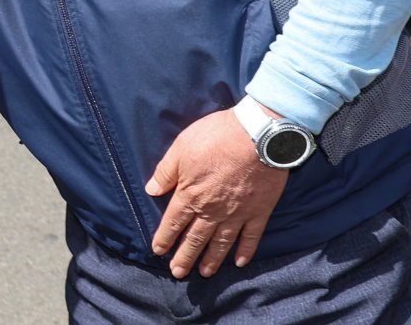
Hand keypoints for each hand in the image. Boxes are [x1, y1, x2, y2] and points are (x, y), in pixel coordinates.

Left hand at [146, 107, 289, 277]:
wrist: (258, 136)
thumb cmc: (216, 137)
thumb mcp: (181, 148)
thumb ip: (166, 172)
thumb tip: (151, 190)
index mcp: (190, 195)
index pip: (173, 222)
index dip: (165, 238)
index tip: (158, 252)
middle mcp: (212, 210)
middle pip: (195, 238)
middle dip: (185, 257)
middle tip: (178, 273)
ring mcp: (237, 213)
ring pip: (222, 243)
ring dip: (212, 259)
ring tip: (205, 273)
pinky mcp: (259, 211)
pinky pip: (251, 237)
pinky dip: (246, 251)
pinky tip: (240, 262)